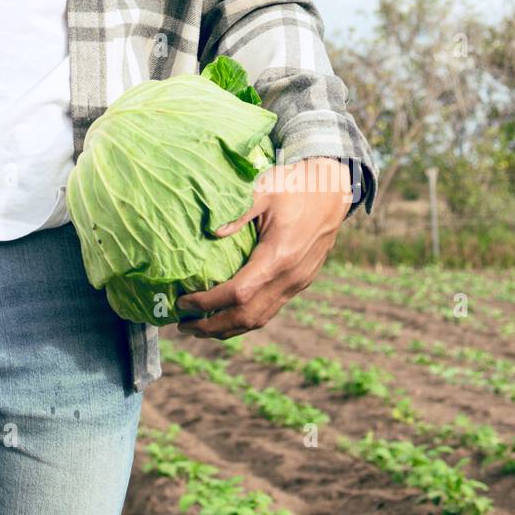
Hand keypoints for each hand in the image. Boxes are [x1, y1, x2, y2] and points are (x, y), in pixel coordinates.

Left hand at [174, 157, 351, 339]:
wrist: (332, 191)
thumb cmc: (294, 187)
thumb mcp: (264, 189)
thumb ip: (238, 212)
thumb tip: (211, 232)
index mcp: (278, 257)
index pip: (238, 293)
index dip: (208, 302)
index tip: (182, 302)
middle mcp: (289, 278)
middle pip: (247, 316)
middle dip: (212, 326)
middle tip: (183, 326)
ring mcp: (297, 283)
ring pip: (260, 319)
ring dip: (228, 328)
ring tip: (200, 328)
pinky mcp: (300, 283)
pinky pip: (270, 310)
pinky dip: (245, 318)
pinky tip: (226, 315)